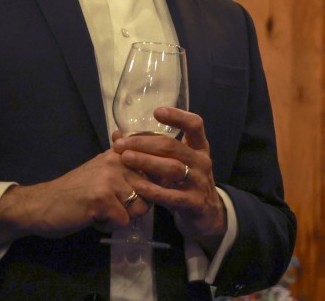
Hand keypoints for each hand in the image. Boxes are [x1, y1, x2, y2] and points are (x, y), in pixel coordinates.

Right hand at [0, 150, 148, 245]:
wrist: (40, 205)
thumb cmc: (73, 191)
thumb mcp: (100, 169)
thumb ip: (123, 163)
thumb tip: (149, 154)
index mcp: (119, 154)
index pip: (154, 168)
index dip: (149, 185)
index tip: (132, 191)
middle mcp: (117, 162)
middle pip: (150, 191)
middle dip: (135, 204)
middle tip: (111, 205)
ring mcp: (110, 180)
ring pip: (140, 207)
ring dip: (123, 216)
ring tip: (103, 211)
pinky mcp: (102, 200)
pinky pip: (124, 221)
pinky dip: (110, 226)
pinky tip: (94, 219)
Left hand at [112, 107, 226, 248]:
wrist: (206, 213)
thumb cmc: (186, 181)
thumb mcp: (177, 162)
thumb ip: (155, 150)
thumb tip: (118, 135)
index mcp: (199, 147)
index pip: (195, 125)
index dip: (178, 117)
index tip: (157, 111)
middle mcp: (201, 161)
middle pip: (173, 147)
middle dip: (145, 143)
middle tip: (121, 144)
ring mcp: (199, 182)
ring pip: (172, 168)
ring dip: (147, 162)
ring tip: (126, 158)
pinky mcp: (194, 203)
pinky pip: (172, 196)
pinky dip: (154, 190)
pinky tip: (138, 186)